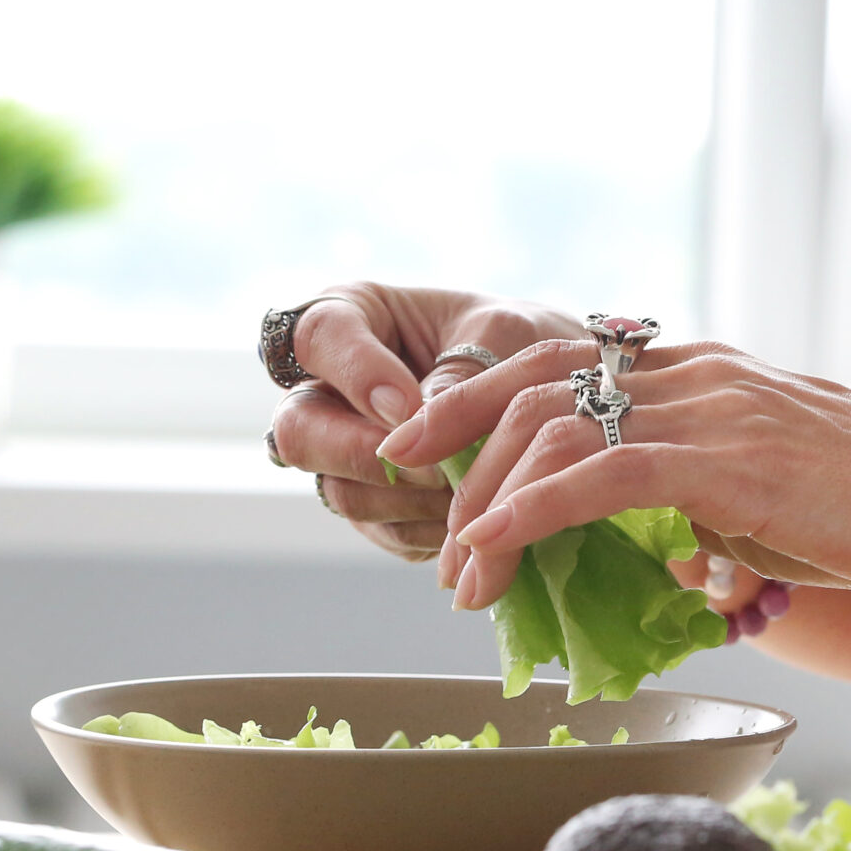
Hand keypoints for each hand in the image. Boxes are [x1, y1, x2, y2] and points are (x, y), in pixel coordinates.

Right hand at [264, 284, 586, 561]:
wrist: (551, 388)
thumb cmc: (515, 338)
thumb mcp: (500, 333)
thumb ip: (459, 371)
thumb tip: (418, 422)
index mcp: (349, 319)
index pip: (318, 337)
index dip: (356, 375)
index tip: (409, 406)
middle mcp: (328, 390)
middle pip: (299, 433)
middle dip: (363, 456)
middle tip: (429, 467)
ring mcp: (344, 453)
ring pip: (342, 492)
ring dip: (408, 500)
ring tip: (469, 490)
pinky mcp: (376, 503)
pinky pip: (385, 531)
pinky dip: (431, 530)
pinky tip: (474, 517)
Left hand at [374, 338, 850, 609]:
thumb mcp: (787, 507)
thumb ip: (719, 511)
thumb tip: (675, 556)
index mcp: (713, 374)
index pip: (569, 364)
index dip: (485, 404)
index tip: (432, 455)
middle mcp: (704, 373)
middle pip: (537, 382)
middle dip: (458, 447)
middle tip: (423, 522)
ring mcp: (718, 409)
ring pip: (555, 428)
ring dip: (486, 503)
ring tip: (461, 573)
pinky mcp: (734, 461)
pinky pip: (599, 475)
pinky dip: (529, 512)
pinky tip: (493, 552)